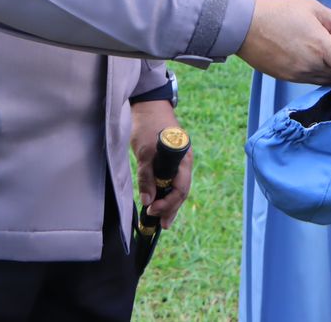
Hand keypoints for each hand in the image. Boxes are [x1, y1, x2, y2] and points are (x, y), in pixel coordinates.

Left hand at [130, 101, 191, 229]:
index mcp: (182, 159)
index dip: (168, 203)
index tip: (152, 210)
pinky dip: (166, 193)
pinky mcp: (171, 160)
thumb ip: (147, 176)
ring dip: (170, 204)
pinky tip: (160, 201)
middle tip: (161, 224)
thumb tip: (148, 200)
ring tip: (163, 221)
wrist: (149, 106)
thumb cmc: (148, 125)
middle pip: (181, 191)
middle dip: (171, 209)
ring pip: (177, 187)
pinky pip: (172, 181)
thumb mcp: (145, 151)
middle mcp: (184, 162)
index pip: (180, 188)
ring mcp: (179, 161)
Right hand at [237, 0, 330, 83]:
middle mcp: (311, 66)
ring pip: (327, 79)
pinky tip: (318, 59)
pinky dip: (320, 72)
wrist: (241, 24)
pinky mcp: (286, 77)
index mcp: (321, 47)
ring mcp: (298, 74)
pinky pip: (311, 79)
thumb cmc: (276, 11)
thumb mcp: (312, 8)